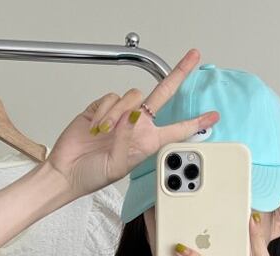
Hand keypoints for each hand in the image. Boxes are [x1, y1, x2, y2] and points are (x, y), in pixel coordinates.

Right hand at [46, 48, 219, 199]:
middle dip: (179, 74)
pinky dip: (104, 112)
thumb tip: (132, 116)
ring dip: (117, 114)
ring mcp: (120, 116)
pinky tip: (96, 127)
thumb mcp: (117, 166)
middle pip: (162, 94)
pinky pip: (111, 98)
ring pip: (131, 96)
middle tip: (193, 56)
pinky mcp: (102, 108)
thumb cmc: (92, 175)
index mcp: (146, 143)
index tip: (213, 116)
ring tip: (103, 133)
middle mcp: (136, 126)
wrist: (66, 171)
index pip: (176, 130)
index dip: (195, 123)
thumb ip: (129, 141)